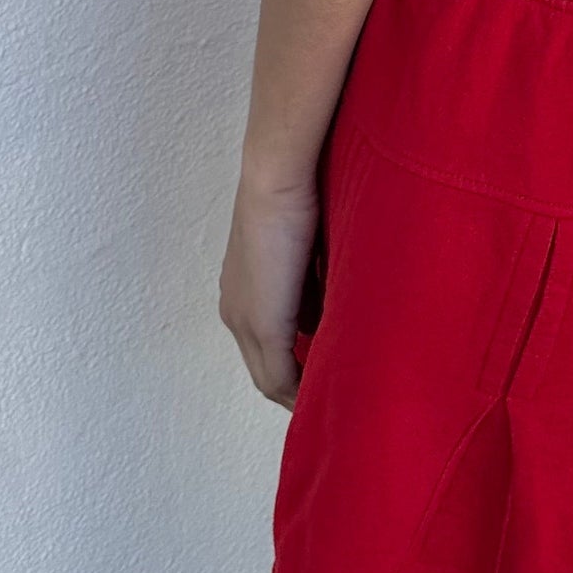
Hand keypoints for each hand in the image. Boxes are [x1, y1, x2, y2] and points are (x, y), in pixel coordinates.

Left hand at [219, 173, 318, 409]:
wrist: (277, 178)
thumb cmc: (296, 194)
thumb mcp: (306, 245)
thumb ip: (313, 281)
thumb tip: (330, 309)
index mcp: (242, 292)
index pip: (266, 346)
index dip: (295, 364)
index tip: (326, 370)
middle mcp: (235, 311)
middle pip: (265, 370)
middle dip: (299, 384)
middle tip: (335, 393)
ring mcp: (244, 320)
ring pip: (271, 376)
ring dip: (302, 385)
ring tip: (336, 390)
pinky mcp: (263, 324)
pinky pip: (279, 377)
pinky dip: (302, 389)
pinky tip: (329, 389)